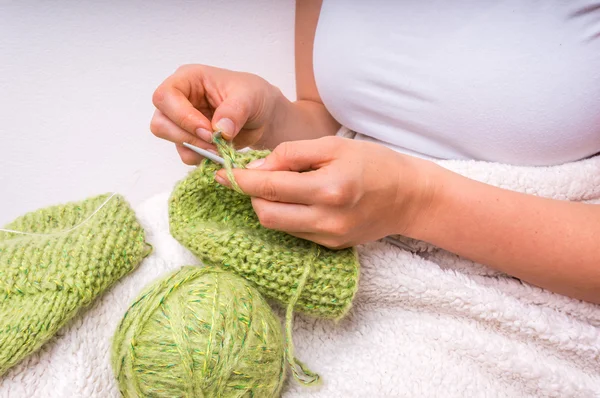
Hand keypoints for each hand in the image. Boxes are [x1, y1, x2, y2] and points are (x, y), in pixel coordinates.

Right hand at [150, 64, 279, 163]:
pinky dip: (201, 157)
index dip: (182, 116)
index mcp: (188, 79)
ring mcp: (182, 120)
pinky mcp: (190, 139)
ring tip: (221, 148)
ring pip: (170, 140)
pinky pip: (185, 153)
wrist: (263, 116)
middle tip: (214, 142)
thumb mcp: (250, 97)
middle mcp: (179, 99)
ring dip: (195, 148)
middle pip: (161, 122)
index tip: (208, 130)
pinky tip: (220, 151)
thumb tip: (219, 129)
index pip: (165, 97)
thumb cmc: (254, 96)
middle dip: (187, 136)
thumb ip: (234, 110)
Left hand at [215, 136, 438, 247]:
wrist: (408, 196)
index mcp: (330, 188)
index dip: (240, 181)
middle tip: (253, 177)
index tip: (220, 173)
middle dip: (252, 196)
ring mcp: (330, 237)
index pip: (271, 188)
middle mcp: (328, 219)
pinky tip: (298, 200)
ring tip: (279, 186)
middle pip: (267, 214)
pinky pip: (295, 232)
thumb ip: (291, 154)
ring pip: (278, 226)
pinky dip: (287, 215)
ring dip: (267, 206)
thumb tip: (257, 169)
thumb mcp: (333, 145)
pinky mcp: (331, 246)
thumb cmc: (374, 163)